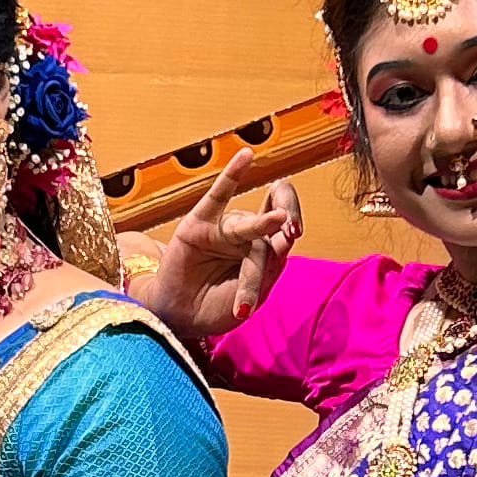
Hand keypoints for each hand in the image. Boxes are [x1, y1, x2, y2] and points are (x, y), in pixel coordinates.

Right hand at [140, 142, 302, 347]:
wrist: (182, 320)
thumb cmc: (218, 308)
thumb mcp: (254, 292)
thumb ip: (270, 265)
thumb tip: (287, 235)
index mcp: (264, 252)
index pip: (286, 227)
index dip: (293, 223)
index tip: (293, 232)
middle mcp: (245, 237)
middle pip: (270, 222)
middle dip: (283, 220)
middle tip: (292, 225)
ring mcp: (222, 229)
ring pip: (247, 225)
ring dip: (261, 227)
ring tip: (277, 220)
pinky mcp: (199, 225)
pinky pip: (217, 197)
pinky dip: (232, 176)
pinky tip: (246, 156)